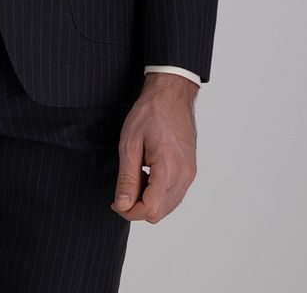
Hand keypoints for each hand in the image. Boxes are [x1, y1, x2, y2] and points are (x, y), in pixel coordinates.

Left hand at [110, 72, 197, 222]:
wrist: (171, 93)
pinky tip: (148, 173)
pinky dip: (159, 192)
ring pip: (167, 206)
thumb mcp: (130, 144)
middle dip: (138, 207)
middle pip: (159, 213)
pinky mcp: (190, 170)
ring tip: (135, 176)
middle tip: (123, 189)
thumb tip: (123, 205)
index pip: (150, 210)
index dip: (129, 211)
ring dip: (148, 200)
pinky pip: (174, 194)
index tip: (116, 202)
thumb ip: (127, 179)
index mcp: (169, 170)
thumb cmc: (150, 113)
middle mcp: (184, 177)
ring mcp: (189, 174)